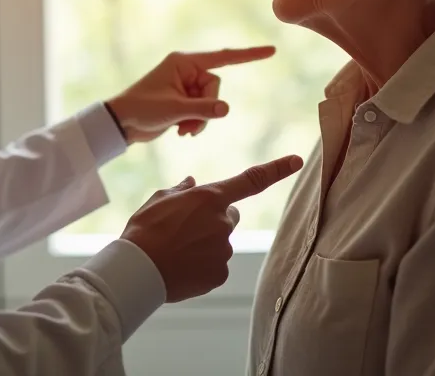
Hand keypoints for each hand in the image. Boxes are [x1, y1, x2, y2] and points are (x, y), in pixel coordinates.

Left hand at [106, 46, 276, 143]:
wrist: (121, 123)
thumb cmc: (141, 109)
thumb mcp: (173, 110)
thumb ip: (202, 110)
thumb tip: (226, 109)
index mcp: (184, 62)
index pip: (223, 57)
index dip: (248, 55)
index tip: (271, 51)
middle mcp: (187, 71)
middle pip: (216, 88)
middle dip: (206, 109)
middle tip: (187, 123)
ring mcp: (186, 86)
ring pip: (211, 102)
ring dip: (200, 120)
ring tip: (182, 130)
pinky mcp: (184, 100)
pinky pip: (203, 111)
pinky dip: (195, 123)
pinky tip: (181, 132)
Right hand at [120, 155, 303, 302]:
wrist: (139, 269)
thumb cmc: (145, 230)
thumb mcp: (159, 199)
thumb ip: (181, 189)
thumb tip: (192, 182)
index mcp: (209, 198)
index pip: (252, 180)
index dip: (277, 169)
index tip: (296, 160)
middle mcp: (223, 222)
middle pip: (230, 215)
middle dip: (214, 218)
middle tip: (186, 228)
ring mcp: (224, 249)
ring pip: (220, 242)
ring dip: (205, 243)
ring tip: (177, 250)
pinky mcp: (220, 273)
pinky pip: (216, 265)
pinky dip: (202, 265)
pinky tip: (182, 265)